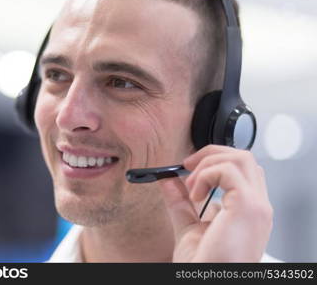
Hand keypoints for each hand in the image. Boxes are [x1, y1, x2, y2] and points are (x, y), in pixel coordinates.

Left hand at [158, 145, 272, 261]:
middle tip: (188, 166)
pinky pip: (228, 170)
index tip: (191, 169)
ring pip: (239, 158)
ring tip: (192, 186)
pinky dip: (205, 175)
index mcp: (249, 211)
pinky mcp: (248, 206)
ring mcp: (257, 205)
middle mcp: (258, 206)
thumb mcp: (189, 227)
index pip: (243, 171)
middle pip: (244, 158)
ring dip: (208, 164)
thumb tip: (168, 179)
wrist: (207, 281)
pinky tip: (195, 195)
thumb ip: (180, 201)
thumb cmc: (205, 265)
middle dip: (211, 154)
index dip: (217, 162)